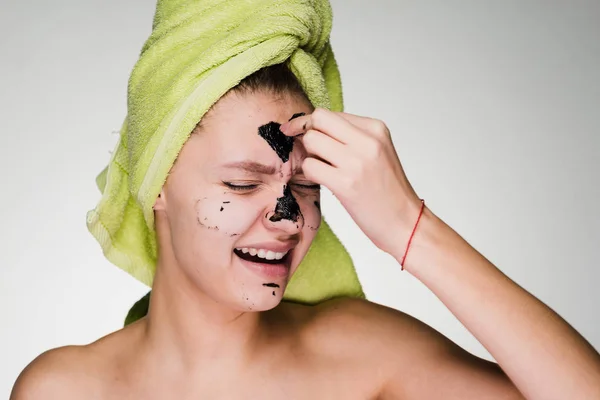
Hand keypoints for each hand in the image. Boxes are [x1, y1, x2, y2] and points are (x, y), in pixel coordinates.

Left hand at [280, 108, 422, 257]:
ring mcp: (357, 162)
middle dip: (304, 133)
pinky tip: (324, 181)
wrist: (405, 222)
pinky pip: (310, 166)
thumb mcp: (378, 152)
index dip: (310, 123)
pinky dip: (309, 173)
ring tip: (323, 169)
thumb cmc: (388, 190)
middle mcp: (368, 141)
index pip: (331, 114)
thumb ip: (351, 136)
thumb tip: (314, 127)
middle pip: (318, 120)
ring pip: (311, 141)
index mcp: (376, 129)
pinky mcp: (346, 184)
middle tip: (307, 150)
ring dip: (309, 155)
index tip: (297, 131)